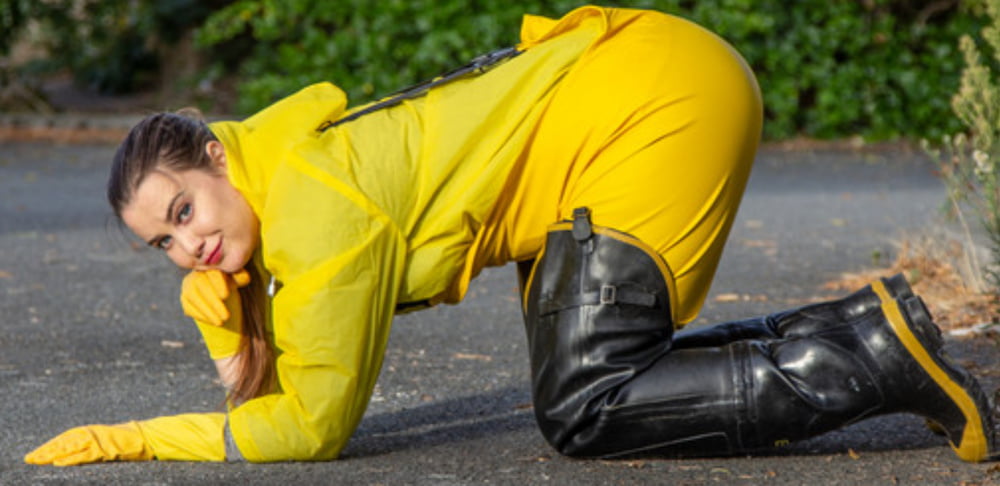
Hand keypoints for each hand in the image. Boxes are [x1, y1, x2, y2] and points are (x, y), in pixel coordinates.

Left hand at [24, 422, 152, 465]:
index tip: (37, 453)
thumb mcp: (106, 439)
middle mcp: (90, 434)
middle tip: (30, 458)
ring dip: (51, 455)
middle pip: (62, 442)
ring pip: (68, 448)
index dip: (49, 445)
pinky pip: (83, 455)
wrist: (146, 436)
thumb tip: (78, 448)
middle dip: (45, 451)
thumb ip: (92, 442)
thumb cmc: (128, 439)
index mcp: (90, 430)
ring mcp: (96, 441)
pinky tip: (58, 463)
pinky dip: (70, 459)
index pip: (64, 438)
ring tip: (37, 460)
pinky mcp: (103, 450)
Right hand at [180, 269, 250, 325]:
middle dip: (213, 301)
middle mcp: (196, 274)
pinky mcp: (185, 300)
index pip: (212, 272)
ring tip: (220, 322)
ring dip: (207, 311)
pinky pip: (188, 307)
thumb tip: (243, 277)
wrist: (223, 301)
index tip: (225, 296)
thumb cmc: (231, 286)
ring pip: (192, 297)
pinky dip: (201, 315)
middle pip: (201, 284)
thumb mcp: (238, 282)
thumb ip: (240, 277)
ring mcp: (188, 287)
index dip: (218, 283)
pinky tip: (213, 322)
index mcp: (210, 266)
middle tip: (226, 316)